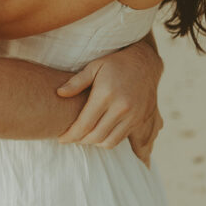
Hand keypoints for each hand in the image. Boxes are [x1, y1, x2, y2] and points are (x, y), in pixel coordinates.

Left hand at [55, 41, 163, 167]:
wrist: (145, 63)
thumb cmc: (115, 63)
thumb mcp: (94, 66)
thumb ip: (76, 82)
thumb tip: (60, 93)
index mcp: (106, 94)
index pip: (84, 124)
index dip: (70, 135)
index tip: (61, 139)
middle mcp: (121, 107)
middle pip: (95, 137)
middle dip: (80, 140)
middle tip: (71, 137)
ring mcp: (133, 116)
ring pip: (109, 142)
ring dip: (94, 143)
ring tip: (85, 135)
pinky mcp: (139, 120)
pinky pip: (121, 138)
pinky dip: (108, 140)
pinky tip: (99, 132)